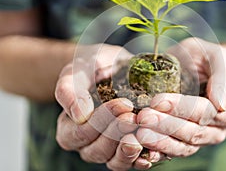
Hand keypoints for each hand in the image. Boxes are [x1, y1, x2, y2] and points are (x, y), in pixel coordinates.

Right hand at [55, 44, 153, 169]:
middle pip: (98, 150)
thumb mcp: (77, 70)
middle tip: (135, 117)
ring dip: (130, 149)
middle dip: (117, 134)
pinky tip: (155, 149)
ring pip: (115, 161)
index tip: (122, 104)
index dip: (100, 122)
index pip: (80, 133)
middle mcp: (87, 144)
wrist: (114, 67)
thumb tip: (80, 114)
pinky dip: (145, 158)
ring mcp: (108, 149)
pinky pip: (134, 162)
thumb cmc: (92, 66)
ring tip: (144, 133)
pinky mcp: (127, 149)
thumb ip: (70, 89)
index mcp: (68, 128)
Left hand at [135, 37, 225, 157]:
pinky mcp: (181, 144)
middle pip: (192, 132)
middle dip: (166, 125)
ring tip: (139, 132)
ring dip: (159, 140)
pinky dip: (155, 152)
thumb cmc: (202, 57)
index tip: (158, 101)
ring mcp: (198, 140)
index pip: (205, 113)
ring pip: (181, 146)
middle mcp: (216, 130)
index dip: (182, 108)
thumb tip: (221, 104)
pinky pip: (170, 153)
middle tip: (143, 116)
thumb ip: (223, 76)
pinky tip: (140, 146)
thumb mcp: (215, 56)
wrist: (187, 65)